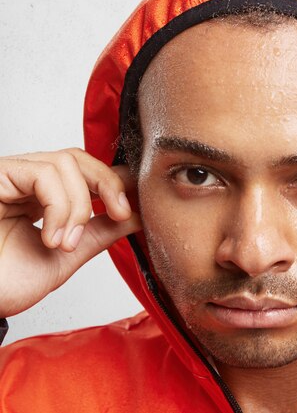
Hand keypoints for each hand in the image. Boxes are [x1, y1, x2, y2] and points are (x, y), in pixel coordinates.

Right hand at [0, 149, 141, 317]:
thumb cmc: (6, 283)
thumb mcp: (69, 254)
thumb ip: (101, 231)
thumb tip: (139, 214)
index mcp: (42, 196)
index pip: (86, 171)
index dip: (116, 182)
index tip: (133, 206)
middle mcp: (25, 181)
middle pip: (80, 158)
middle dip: (109, 184)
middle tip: (120, 214)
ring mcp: (10, 176)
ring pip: (66, 162)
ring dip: (79, 206)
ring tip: (68, 242)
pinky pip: (43, 174)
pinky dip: (59, 207)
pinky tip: (52, 238)